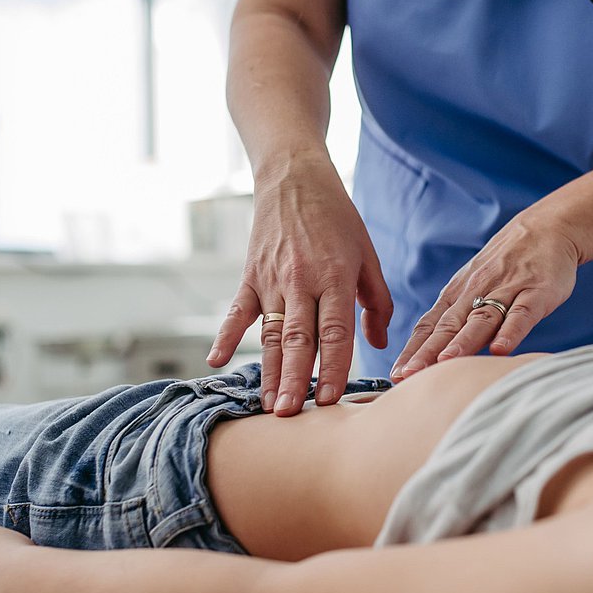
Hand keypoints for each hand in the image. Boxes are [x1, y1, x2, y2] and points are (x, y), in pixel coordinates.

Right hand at [208, 155, 392, 416]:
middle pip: (298, 340)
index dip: (334, 368)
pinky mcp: (250, 275)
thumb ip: (377, 302)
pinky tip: (215, 362)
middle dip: (294, 380)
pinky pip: (236, 312)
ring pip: (269, 334)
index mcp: (335, 277)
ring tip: (267, 405)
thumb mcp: (367, 256)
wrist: (295, 177)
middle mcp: (302, 281)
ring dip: (267, 372)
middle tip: (290, 415)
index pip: (335, 333)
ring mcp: (272, 279)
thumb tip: (376, 345)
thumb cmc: (338, 219)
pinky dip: (225, 336)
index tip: (331, 401)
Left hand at [391, 212, 580, 378]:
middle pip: (448, 326)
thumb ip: (458, 319)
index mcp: (458, 294)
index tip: (396, 374)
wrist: (547, 228)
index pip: (429, 325)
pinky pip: (521, 313)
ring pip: (481, 319)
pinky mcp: (536, 291)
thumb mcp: (474, 286)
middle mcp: (476, 292)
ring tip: (446, 363)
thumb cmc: (507, 265)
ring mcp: (507, 290)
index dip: (413, 350)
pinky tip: (500, 350)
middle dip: (427, 352)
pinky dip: (511, 331)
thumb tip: (434, 356)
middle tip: (408, 375)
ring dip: (463, 342)